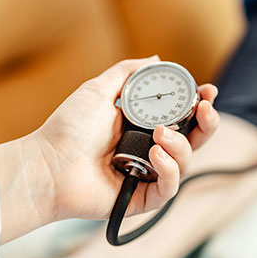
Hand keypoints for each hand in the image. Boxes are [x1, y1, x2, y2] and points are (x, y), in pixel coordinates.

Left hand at [0, 56, 219, 242]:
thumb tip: (156, 59)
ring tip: (160, 135)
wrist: (48, 165)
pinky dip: (169, 170)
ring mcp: (147, 175)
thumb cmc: (67, 129)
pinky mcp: (142, 198)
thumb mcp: (99, 90)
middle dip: (208, 124)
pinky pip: (170, 187)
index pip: (183, 116)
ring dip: (181, 145)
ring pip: (185, 162)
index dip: (200, 105)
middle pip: (194, 140)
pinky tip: (155, 155)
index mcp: (143, 126)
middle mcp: (149, 150)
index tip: (207, 92)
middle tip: (206, 108)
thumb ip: (128, 72)